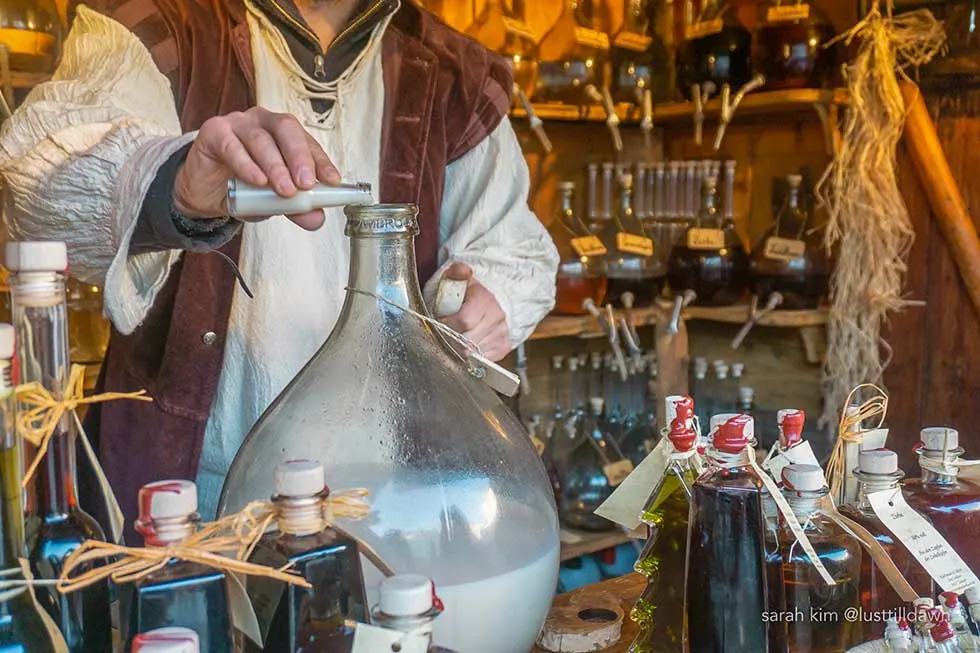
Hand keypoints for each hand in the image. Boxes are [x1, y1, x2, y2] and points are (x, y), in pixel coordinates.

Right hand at [174, 107, 339, 229]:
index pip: (307, 142)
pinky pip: (231, 145)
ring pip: (261, 139)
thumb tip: (317, 219)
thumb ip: (296, 208)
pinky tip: (257, 180)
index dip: (321, 161)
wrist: (205, 193)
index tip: (332, 181)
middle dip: (300, 157)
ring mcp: (238, 124)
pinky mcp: (214, 132)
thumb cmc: (244, 187)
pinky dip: (246, 164)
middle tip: (306, 183)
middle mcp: (263, 123)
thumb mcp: (275, 201)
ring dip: (275, 166)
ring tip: (284, 191)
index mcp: (284, 134)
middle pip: (286, 129)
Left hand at [438, 263, 510, 361]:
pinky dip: (471, 356)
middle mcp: (497, 318)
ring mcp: (501, 334)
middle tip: (443, 333)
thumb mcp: (459, 277)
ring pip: (473, 354)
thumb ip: (456, 273)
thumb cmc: (471, 292)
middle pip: (467, 342)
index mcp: (485, 299)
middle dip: (450, 340)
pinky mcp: (502, 347)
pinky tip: (465, 345)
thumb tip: (462, 270)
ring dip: (459, 349)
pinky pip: (482, 360)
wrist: (495, 299)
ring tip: (454, 337)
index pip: (464, 321)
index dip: (446, 324)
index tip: (439, 321)